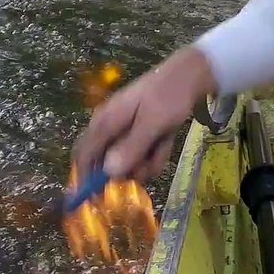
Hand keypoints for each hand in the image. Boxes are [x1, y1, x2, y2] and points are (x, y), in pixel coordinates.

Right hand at [72, 46, 215, 180]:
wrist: (189, 76)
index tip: (95, 198)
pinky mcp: (139, 136)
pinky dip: (155, 155)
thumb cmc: (168, 96)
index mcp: (105, 121)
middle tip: (149, 162)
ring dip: (147, 162)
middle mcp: (110, 129)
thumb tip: (108, 172)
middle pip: (108, 164)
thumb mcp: (153, 122)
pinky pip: (142, 157)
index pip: (84, 154)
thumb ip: (131, 147)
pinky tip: (165, 141)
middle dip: (130, 170)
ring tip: (162, 146)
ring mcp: (125, 133)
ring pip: (128, 163)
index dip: (85, 177)